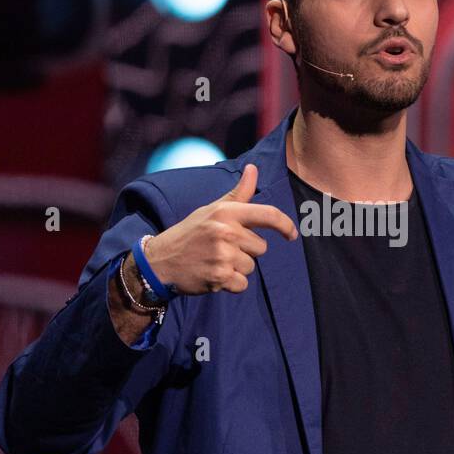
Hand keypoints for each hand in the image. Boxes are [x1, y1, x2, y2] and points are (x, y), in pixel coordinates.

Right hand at [143, 163, 297, 294]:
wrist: (160, 260)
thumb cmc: (191, 233)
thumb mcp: (212, 209)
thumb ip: (238, 194)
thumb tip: (253, 169)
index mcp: (226, 212)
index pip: (268, 214)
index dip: (285, 225)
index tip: (292, 234)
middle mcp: (226, 231)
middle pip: (261, 247)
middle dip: (247, 251)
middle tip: (222, 248)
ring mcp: (222, 255)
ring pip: (251, 267)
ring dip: (237, 268)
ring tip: (215, 261)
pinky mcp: (219, 277)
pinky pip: (242, 284)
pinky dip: (231, 283)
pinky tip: (214, 275)